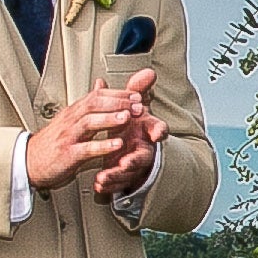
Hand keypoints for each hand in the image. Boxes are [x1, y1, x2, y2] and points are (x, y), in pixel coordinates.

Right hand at [26, 76, 156, 192]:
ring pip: (89, 123)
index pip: (96, 96)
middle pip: (93, 104)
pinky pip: (86, 149)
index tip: (136, 95)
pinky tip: (117, 145)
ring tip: (128, 118)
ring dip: (110, 119)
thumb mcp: (71, 119)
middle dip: (118, 103)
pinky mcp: (67, 155)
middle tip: (138, 104)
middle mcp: (70, 121)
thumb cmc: (52, 143)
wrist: (28, 162)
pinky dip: (102, 146)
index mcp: (74, 112)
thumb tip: (101, 83)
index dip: (117, 95)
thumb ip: (88, 103)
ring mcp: (68, 137)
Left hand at [91, 68, 168, 197]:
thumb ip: (139, 91)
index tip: (159, 133)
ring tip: (103, 176)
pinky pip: (117, 184)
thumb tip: (148, 72)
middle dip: (134, 160)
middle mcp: (144, 149)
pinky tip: (98, 184)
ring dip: (116, 175)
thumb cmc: (134, 128)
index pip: (159, 130)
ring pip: (128, 173)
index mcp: (147, 132)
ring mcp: (134, 166)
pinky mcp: (124, 177)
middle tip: (124, 163)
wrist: (132, 150)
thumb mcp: (137, 108)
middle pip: (144, 157)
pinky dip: (108, 184)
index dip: (159, 130)